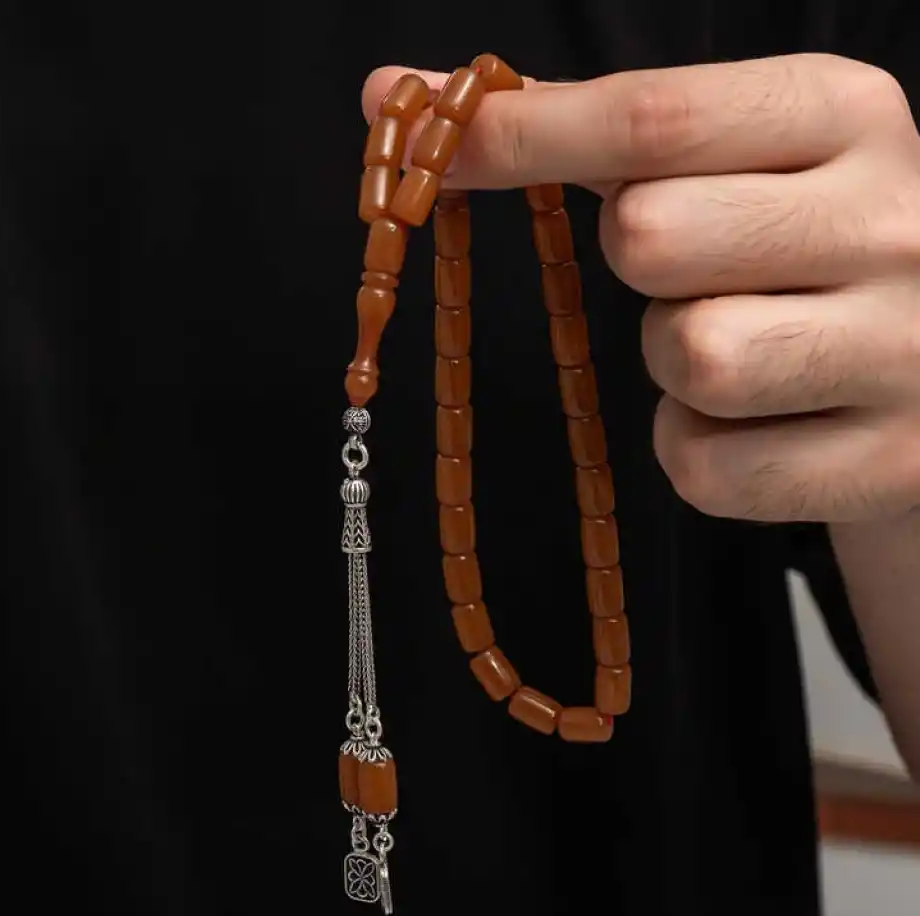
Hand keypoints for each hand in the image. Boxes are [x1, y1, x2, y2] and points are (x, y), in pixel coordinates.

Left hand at [362, 56, 919, 521]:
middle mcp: (892, 224)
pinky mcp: (879, 465)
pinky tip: (752, 422)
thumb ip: (574, 126)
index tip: (426, 140)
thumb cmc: (789, 247)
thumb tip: (396, 96)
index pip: (653, 116)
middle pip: (654, 237)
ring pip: (691, 359)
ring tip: (730, 342)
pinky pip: (707, 469)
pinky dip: (695, 451)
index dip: (524, 137)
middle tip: (688, 266)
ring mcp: (899, 353)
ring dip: (671, 363)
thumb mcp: (724, 159)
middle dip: (636, 260)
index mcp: (847, 115)